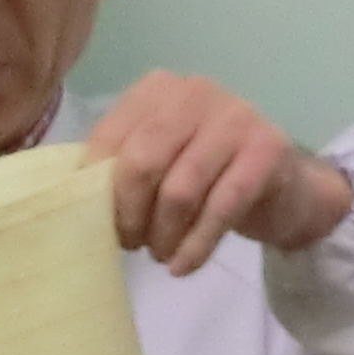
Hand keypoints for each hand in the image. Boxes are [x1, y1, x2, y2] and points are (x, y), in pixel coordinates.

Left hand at [85, 72, 353, 277]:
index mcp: (158, 88)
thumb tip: (67, 198)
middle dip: (129, 213)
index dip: (98, 189)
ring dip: (163, 234)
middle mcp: (195, 92)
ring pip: (181, 189)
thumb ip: (121, 166)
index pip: (109, 138)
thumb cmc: (208, 174)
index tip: (98, 225)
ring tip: (159, 255)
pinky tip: (183, 266)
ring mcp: (236, 116)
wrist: (286, 186)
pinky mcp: (267, 149)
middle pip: (143, 161)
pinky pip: (222, 207)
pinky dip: (196, 245)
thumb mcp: (162, 158)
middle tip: (131, 244)